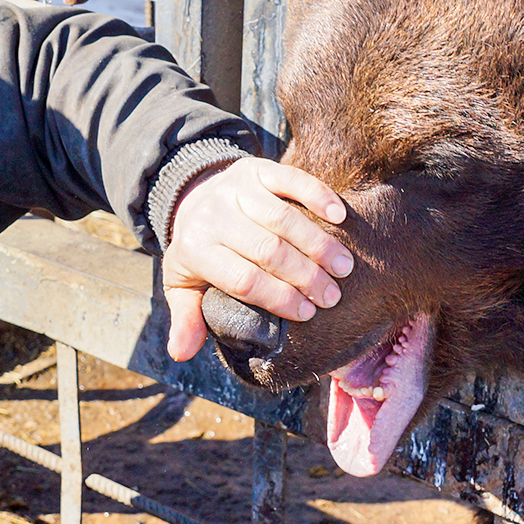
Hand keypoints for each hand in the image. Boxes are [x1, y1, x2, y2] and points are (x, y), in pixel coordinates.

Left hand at [160, 157, 352, 362]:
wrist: (193, 198)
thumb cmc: (199, 251)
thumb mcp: (182, 285)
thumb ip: (185, 318)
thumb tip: (180, 354)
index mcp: (195, 248)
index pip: (242, 279)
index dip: (277, 298)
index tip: (307, 314)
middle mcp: (214, 214)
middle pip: (267, 250)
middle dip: (305, 277)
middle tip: (332, 297)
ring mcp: (236, 188)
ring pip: (283, 217)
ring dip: (318, 244)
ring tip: (344, 268)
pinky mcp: (256, 169)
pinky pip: (290, 179)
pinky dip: (318, 195)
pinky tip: (340, 217)